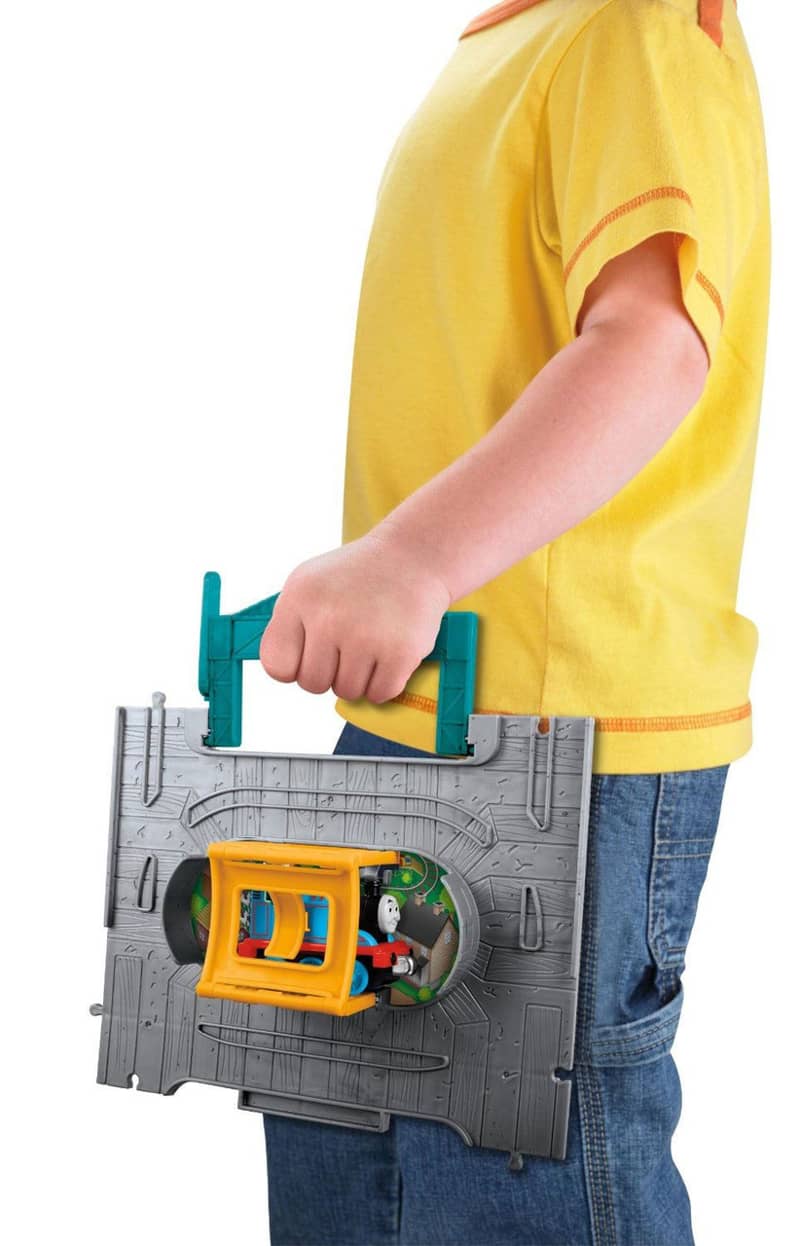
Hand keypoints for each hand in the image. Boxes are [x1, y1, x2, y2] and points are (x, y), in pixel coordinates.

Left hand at [259, 527, 451, 702]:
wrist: (412, 557)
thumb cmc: (358, 575)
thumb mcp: (308, 582)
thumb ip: (288, 625)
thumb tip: (284, 672)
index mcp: (300, 598)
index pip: (276, 666)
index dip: (295, 666)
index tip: (312, 651)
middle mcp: (328, 617)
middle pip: (312, 684)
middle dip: (329, 671)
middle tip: (347, 645)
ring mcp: (365, 636)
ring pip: (347, 691)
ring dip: (358, 677)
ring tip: (369, 644)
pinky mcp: (399, 653)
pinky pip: (379, 694)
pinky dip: (384, 683)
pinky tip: (387, 655)